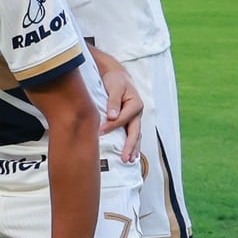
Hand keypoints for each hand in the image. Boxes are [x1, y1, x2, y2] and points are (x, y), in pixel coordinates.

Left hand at [91, 48, 144, 163]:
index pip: (123, 119)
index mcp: (136, 104)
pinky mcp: (130, 121)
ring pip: (135, 136)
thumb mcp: (115, 87)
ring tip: (129, 160)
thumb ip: (113, 101)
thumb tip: (112, 116)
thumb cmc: (115, 80)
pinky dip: (131, 144)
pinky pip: (131, 134)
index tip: (100, 131)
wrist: (117, 76)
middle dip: (130, 146)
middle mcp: (137, 113)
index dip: (112, 126)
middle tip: (124, 158)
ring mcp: (135, 118)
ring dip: (133, 148)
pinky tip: (129, 154)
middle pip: (135, 132)